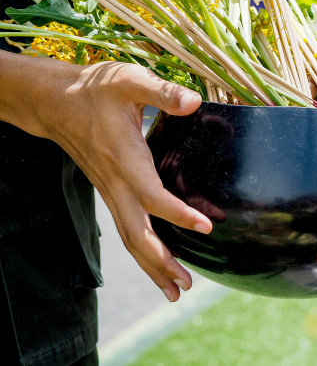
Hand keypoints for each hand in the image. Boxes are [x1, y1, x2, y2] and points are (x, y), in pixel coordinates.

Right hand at [8, 59, 211, 302]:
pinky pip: (126, 228)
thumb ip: (162, 92)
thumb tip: (194, 102)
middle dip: (161, 262)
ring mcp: (110, 190)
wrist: (54, 101)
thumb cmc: (95, 90)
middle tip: (186, 286)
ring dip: (151, 265)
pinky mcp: (109, 190)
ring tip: (174, 290)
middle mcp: (115, 182)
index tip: (206, 226)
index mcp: (125, 158)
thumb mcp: (128, 80)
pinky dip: (142, 249)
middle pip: (136, 233)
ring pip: (129, 237)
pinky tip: (157, 260)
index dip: (178, 213)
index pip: (151, 195)